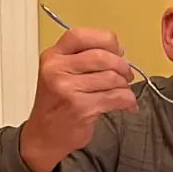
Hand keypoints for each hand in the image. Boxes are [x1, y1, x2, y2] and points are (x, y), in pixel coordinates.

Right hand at [19, 27, 135, 171]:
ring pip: (112, 77)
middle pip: (102, 56)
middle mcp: (56, 69)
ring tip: (121, 91)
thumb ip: (84, 57)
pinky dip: (128, 101)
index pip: (82, 36)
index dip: (106, 40)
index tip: (117, 50)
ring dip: (124, 86)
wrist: (44, 135)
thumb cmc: (57, 103)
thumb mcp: (62, 72)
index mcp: (53, 56)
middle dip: (122, 66)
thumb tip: (119, 51)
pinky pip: (117, 97)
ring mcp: (67, 89)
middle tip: (126, 75)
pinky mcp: (81, 107)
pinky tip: (127, 105)